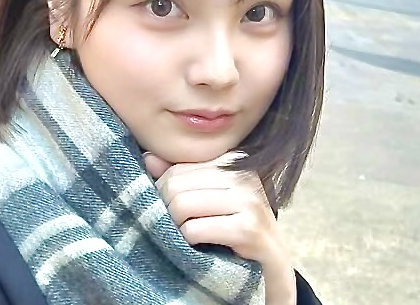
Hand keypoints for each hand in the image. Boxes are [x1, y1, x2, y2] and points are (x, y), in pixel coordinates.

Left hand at [144, 152, 296, 304]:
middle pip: (175, 185)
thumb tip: (148, 158)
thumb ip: (180, 175)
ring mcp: (248, 200)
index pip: (176, 168)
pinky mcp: (248, 228)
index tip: (170, 209)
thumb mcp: (208, 195)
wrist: (270, 261)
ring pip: (182, 205)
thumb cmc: (234, 224)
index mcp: (232, 160)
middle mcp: (243, 174)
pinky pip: (195, 230)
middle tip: (174, 226)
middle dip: (166, 209)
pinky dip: (187, 241)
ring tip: (184, 234)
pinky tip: (196, 245)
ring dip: (175, 226)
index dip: (163, 191)